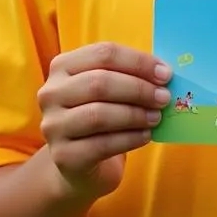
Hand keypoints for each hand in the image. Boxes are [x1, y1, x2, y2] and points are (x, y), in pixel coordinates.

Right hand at [37, 42, 171, 199]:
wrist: (79, 162)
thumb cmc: (100, 114)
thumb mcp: (110, 89)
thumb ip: (130, 75)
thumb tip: (164, 73)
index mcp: (62, 66)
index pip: (103, 53)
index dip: (138, 62)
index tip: (165, 73)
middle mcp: (51, 93)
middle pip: (99, 82)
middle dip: (138, 89)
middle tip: (164, 97)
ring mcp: (53, 125)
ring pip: (99, 114)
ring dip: (135, 114)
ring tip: (156, 117)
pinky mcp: (63, 156)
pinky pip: (102, 144)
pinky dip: (130, 138)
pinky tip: (146, 136)